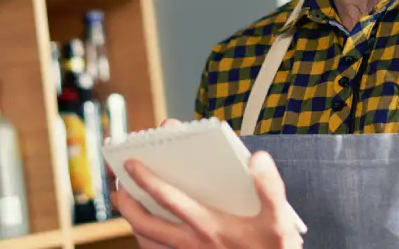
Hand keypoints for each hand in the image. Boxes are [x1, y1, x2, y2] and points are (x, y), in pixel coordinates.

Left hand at [113, 119, 301, 248]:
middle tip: (117, 186)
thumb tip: (257, 158)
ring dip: (133, 221)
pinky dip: (148, 239)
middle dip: (126, 204)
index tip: (132, 161)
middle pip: (145, 225)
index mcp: (209, 226)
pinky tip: (149, 227)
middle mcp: (192, 244)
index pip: (169, 199)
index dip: (147, 179)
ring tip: (126, 203)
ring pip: (148, 241)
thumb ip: (271, 188)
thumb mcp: (281, 220)